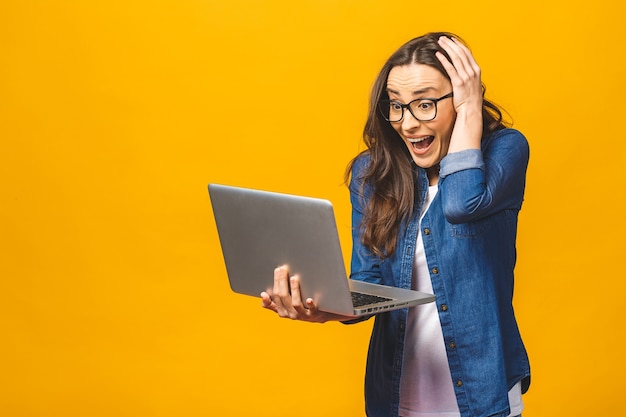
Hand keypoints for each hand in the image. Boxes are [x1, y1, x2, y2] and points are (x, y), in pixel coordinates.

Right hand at [261, 266, 355, 322]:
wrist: (320, 315)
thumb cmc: (301, 306)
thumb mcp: (286, 305)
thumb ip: (274, 301)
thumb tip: (263, 294)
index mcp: (282, 311)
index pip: (275, 297)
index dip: (275, 283)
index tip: (276, 272)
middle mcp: (291, 314)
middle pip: (283, 297)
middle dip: (282, 281)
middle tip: (283, 269)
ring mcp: (302, 315)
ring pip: (295, 303)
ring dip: (294, 290)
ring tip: (294, 278)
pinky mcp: (314, 314)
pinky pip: (311, 310)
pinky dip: (310, 304)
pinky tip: (309, 299)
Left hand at [435, 36, 482, 150]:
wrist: (471, 110)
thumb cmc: (469, 99)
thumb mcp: (471, 84)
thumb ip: (466, 75)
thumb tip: (459, 70)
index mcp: (476, 70)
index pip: (467, 53)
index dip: (459, 45)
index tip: (452, 40)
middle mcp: (472, 71)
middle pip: (461, 53)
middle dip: (452, 44)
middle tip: (443, 38)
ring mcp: (466, 76)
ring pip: (456, 58)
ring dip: (447, 48)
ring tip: (440, 42)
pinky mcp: (459, 82)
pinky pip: (450, 68)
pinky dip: (444, 60)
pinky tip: (438, 54)